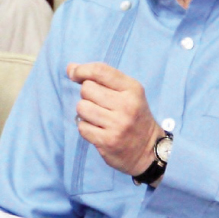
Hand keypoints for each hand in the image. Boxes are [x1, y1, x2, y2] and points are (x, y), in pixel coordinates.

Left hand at [68, 62, 164, 178]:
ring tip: (97, 116)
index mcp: (132, 88)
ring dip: (84, 111)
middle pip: (87, 88)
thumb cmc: (133, 115)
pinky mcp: (108, 141)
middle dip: (87, 94)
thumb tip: (70, 68)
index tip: (74, 74)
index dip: (81, 70)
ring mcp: (117, 125)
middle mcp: (126, 105)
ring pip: (81, 107)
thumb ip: (100, 77)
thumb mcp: (126, 92)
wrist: (148, 149)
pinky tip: (97, 129)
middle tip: (98, 103)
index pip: (100, 71)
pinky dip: (85, 127)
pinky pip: (82, 127)